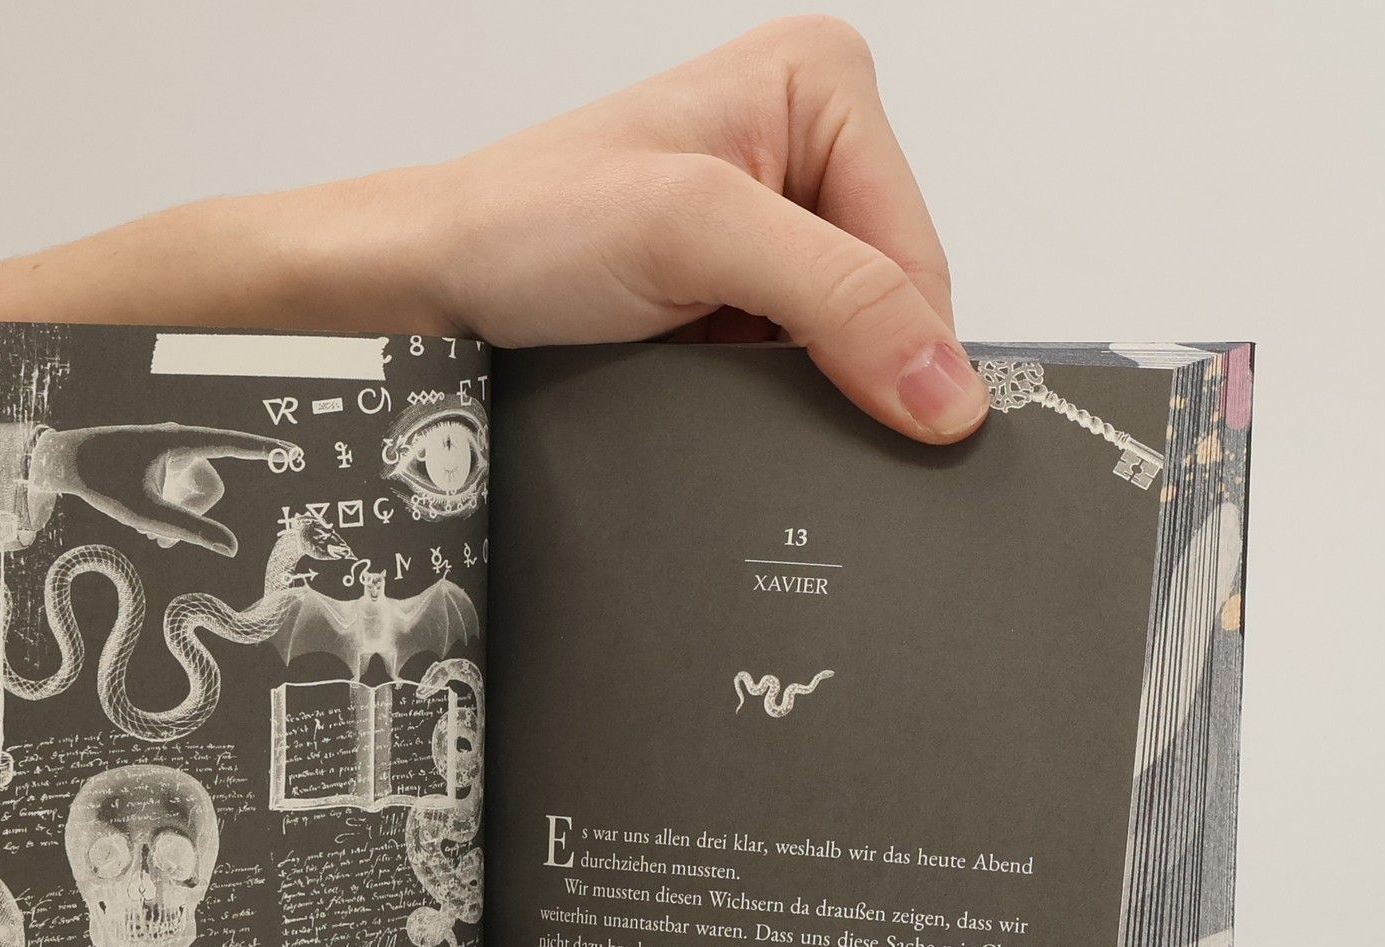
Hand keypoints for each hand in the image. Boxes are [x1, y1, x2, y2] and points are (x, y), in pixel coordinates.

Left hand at [25, 423, 299, 555]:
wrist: (64, 462)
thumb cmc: (102, 483)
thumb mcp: (146, 514)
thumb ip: (191, 531)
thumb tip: (232, 548)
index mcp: (179, 441)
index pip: (232, 445)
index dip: (263, 451)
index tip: (290, 452)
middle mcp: (179, 441)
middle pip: (211, 488)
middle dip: (194, 516)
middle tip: (162, 540)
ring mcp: (170, 451)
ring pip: (195, 493)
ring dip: (180, 519)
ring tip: (153, 540)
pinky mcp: (160, 461)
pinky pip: (181, 489)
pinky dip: (171, 511)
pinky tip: (149, 529)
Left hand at [420, 17, 985, 442]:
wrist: (441, 277)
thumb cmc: (531, 221)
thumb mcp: (696, 236)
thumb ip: (837, 299)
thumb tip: (943, 383)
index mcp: (822, 81)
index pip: (919, 247)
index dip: (911, 347)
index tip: (911, 427)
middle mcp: (808, 139)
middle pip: (891, 295)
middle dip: (847, 354)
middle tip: (762, 376)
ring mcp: (777, 216)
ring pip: (850, 336)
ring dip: (805, 377)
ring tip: (722, 364)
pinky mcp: (741, 281)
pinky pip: (800, 358)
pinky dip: (772, 389)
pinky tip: (716, 377)